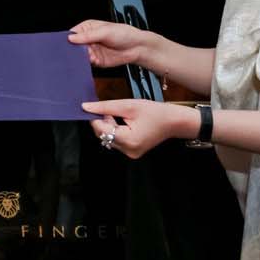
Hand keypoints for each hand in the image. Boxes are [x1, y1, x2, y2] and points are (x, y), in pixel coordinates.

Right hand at [69, 19, 156, 69]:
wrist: (137, 47)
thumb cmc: (124, 34)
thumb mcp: (105, 32)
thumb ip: (88, 36)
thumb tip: (71, 38)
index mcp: (87, 28)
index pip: (72, 33)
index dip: (67, 39)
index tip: (64, 44)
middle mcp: (87, 39)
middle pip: (74, 46)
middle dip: (72, 50)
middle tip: (73, 52)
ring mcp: (91, 50)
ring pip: (79, 56)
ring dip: (80, 58)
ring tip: (86, 56)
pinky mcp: (96, 61)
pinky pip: (87, 63)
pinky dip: (87, 64)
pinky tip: (92, 61)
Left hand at [82, 99, 198, 157]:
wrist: (174, 121)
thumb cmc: (155, 112)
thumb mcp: (128, 105)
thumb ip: (105, 107)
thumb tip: (85, 107)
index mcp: (128, 140)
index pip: (101, 130)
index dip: (95, 118)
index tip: (95, 108)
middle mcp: (128, 150)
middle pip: (103, 135)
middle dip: (103, 122)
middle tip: (110, 110)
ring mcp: (131, 153)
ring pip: (108, 138)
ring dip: (109, 126)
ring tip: (120, 116)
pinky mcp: (132, 152)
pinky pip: (116, 141)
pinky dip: (116, 131)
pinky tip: (123, 123)